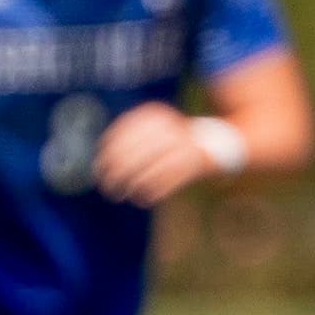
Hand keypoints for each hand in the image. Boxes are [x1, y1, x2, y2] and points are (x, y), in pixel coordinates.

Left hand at [92, 101, 216, 205]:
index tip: (98, 168)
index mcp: (154, 115)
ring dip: (129, 187)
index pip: (120, 136)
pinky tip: (141, 198)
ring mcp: (182, 145)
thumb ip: (126, 142)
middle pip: (129, 156)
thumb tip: (97, 166)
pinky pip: (163, 183)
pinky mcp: (194, 163)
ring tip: (120, 194)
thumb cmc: (171, 141)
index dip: (105, 154)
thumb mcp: (150, 131)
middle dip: (113, 175)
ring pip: (145, 171)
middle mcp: (167, 127)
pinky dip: (148, 193)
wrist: (216, 142)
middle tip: (106, 186)